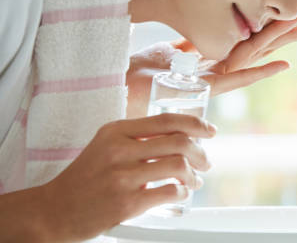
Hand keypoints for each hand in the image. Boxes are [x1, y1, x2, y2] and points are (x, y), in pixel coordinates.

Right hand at [38, 113, 215, 241]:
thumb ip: (137, 137)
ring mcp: (122, 176)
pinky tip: (181, 194)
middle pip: (178, 141)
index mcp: (116, 131)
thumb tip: (179, 136)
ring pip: (178, 166)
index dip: (195, 124)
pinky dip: (182, 192)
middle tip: (206, 162)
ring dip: (194, 175)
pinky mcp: (126, 202)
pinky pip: (169, 192)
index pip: (166, 120)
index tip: (209, 131)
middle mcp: (119, 150)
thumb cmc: (85, 177)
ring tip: (195, 181)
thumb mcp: (105, 145)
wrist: (53, 210)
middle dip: (200, 152)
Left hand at [126, 16, 296, 117]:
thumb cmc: (142, 72)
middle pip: (260, 48)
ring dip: (281, 44)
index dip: (273, 29)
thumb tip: (206, 35)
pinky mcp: (203, 88)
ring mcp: (214, 80)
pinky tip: (283, 65)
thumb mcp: (170, 52)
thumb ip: (191, 48)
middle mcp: (219, 69)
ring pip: (255, 57)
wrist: (120, 87)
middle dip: (287, 36)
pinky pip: (236, 78)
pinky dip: (260, 71)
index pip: (251, 40)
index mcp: (214, 58)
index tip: (294, 16)